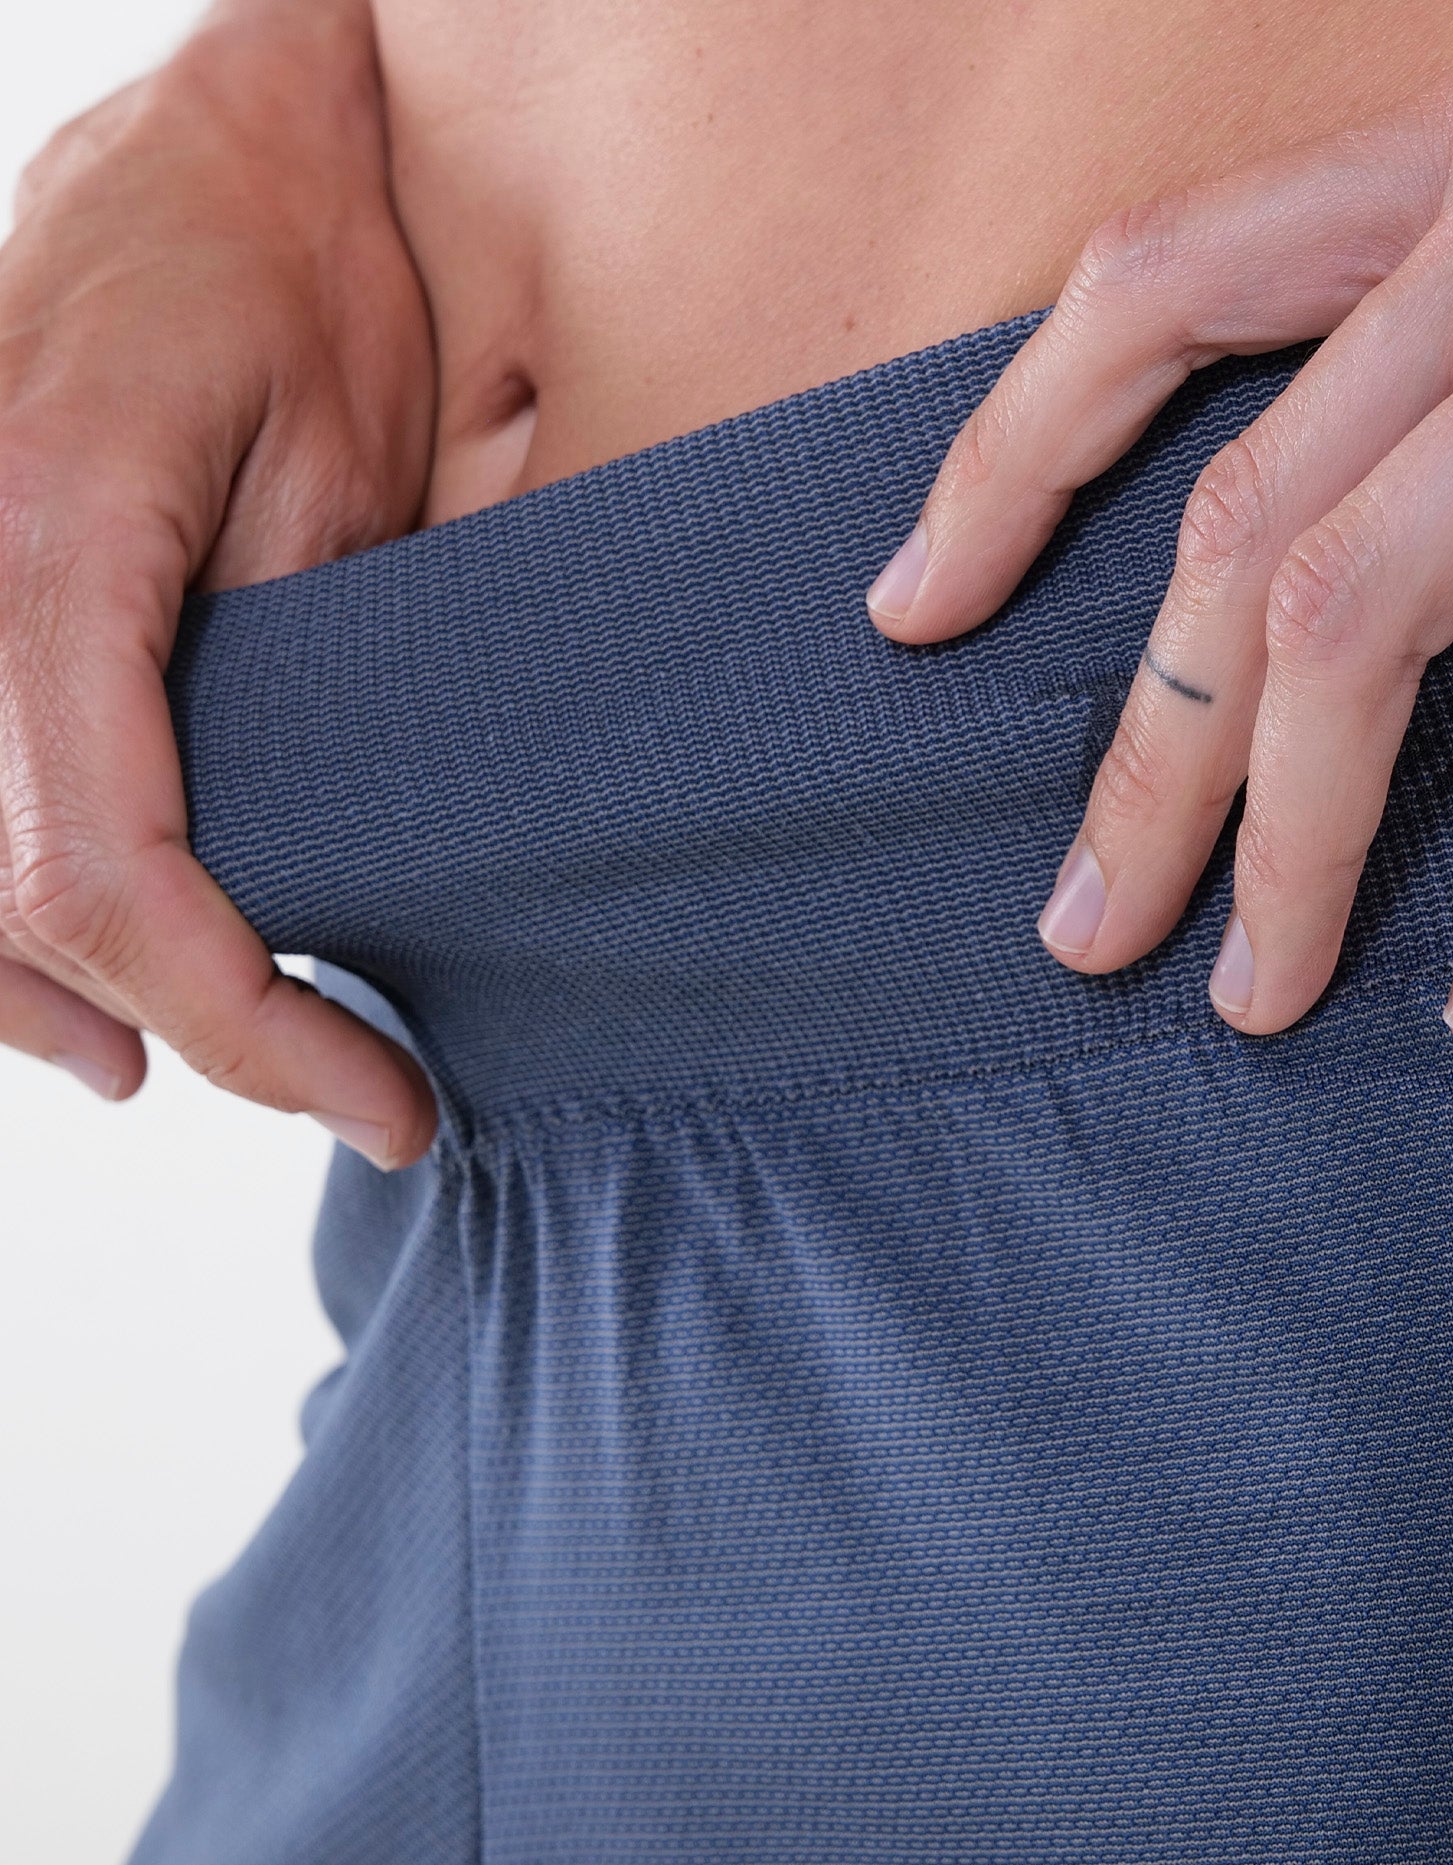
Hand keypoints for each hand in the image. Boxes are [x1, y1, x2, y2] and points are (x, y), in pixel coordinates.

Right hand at [0, 0, 436, 1161]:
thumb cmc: (299, 280)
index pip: (114, 869)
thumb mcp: (349, 471)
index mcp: (56, 540)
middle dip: (199, 1030)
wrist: (210, 142)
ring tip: (213, 1070)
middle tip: (357, 1095)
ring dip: (65, 1003)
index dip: (247, 1020)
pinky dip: (2, 926)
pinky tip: (79, 1006)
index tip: (379, 1098)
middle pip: (25, 900)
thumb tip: (311, 862)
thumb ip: (301, 673)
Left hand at [867, 9, 1452, 1049]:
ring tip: (1262, 996)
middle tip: (1094, 928)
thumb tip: (1270, 601)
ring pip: (1362, 624)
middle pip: (1241, 523)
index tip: (915, 612)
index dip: (1009, 459)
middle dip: (1151, 757)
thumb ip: (1452, 390)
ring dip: (1297, 846)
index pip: (1157, 286)